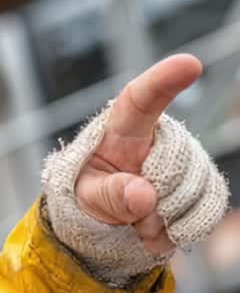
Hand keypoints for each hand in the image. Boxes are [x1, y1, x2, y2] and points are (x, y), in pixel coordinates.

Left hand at [75, 54, 202, 254]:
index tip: (189, 64)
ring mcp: (188, 157)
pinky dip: (183, 227)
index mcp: (121, 127)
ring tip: (139, 221)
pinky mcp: (205, 182)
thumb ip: (108, 195)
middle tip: (128, 212)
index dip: (164, 80)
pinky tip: (160, 228)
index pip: (141, 99)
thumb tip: (144, 196)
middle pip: (175, 162)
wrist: (106, 217)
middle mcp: (161, 135)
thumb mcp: (84, 196)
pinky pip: (208, 207)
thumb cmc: (89, 194)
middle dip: (152, 198)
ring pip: (194, 188)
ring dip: (165, 218)